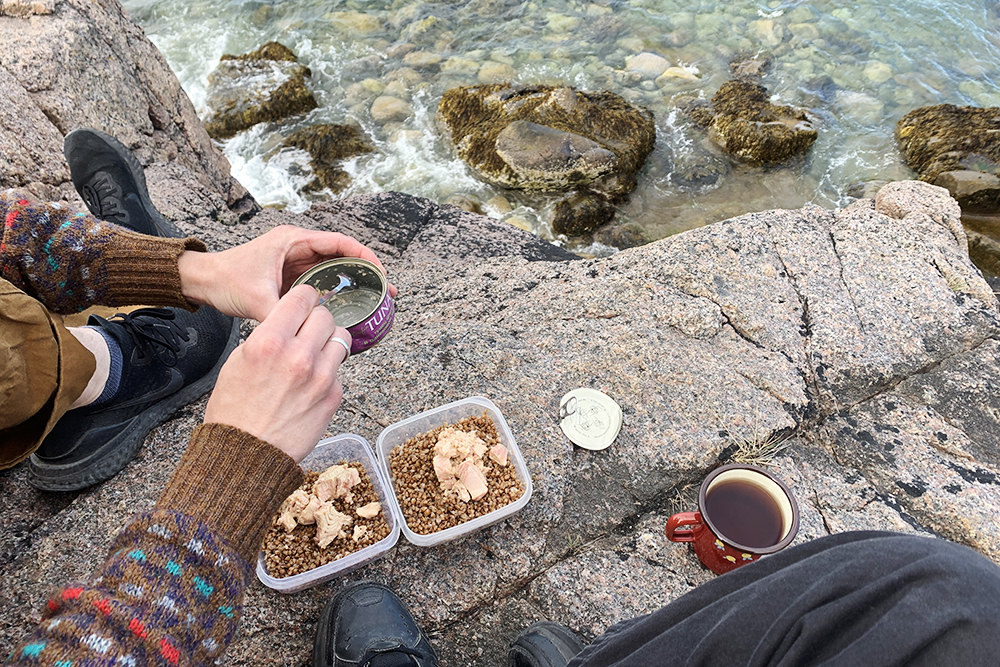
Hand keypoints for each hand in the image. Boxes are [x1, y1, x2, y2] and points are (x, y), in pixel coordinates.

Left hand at [178, 225, 397, 320]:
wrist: (202, 282)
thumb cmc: (225, 280)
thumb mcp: (257, 299)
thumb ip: (282, 314)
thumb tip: (304, 334)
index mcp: (293, 240)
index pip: (340, 242)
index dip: (365, 257)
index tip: (380, 274)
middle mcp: (298, 247)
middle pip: (343, 256)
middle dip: (366, 273)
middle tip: (386, 293)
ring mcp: (296, 262)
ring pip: (334, 270)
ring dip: (354, 283)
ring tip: (374, 301)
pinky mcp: (291, 276)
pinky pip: (322, 282)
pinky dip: (337, 292)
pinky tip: (348, 308)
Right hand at [203, 284, 350, 462]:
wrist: (247, 454)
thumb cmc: (235, 411)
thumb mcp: (238, 362)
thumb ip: (267, 337)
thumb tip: (286, 324)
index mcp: (270, 341)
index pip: (303, 297)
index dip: (304, 298)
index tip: (304, 302)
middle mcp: (299, 355)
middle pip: (326, 315)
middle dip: (316, 320)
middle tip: (307, 331)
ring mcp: (321, 376)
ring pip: (341, 338)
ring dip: (328, 343)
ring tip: (314, 355)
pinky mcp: (334, 396)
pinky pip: (339, 371)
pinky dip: (329, 373)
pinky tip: (312, 385)